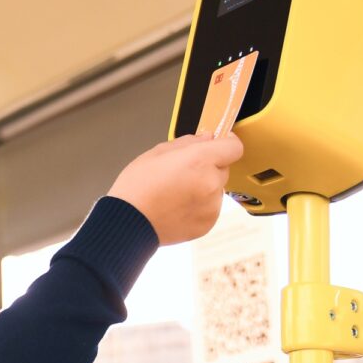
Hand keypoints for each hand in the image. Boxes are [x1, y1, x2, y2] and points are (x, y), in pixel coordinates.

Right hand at [106, 135, 242, 244]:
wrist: (128, 223)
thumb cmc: (136, 188)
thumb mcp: (157, 152)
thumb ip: (188, 142)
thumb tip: (206, 139)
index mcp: (200, 160)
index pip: (234, 146)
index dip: (227, 142)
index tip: (218, 143)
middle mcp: (211, 183)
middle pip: (223, 168)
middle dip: (209, 167)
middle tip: (183, 173)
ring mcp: (211, 205)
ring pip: (216, 189)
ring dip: (204, 188)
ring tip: (176, 194)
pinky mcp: (208, 223)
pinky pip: (210, 208)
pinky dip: (199, 206)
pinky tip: (177, 207)